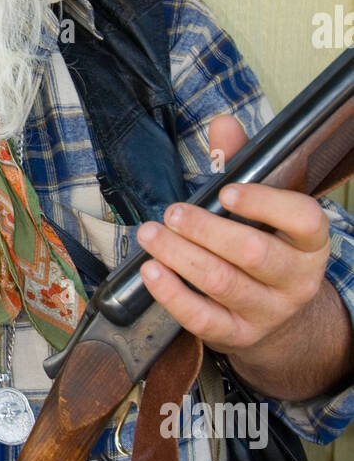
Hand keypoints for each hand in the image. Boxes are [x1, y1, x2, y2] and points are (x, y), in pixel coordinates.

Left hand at [135, 114, 331, 376]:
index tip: (226, 190)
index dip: (265, 204)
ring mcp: (269, 311)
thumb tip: (222, 124)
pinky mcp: (237, 336)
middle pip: (253, 253)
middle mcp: (297, 278)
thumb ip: (242, 164)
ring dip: (181, 257)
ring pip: (223, 284)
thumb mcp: (261, 206)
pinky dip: (172, 295)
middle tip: (172, 213)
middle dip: (207, 230)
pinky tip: (151, 271)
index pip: (303, 219)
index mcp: (310, 241)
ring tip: (150, 234)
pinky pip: (203, 319)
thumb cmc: (263, 244)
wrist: (276, 314)